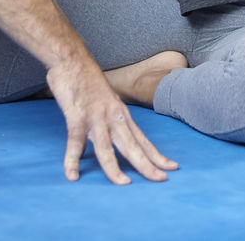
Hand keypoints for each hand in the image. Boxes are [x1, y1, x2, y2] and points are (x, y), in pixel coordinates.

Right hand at [46, 59, 177, 183]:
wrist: (73, 60)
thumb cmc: (89, 82)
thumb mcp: (108, 103)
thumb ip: (111, 122)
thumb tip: (114, 138)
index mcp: (122, 116)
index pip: (143, 140)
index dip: (157, 155)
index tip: (172, 167)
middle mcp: (114, 118)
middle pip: (132, 146)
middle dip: (147, 164)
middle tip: (160, 179)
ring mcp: (96, 118)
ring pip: (107, 148)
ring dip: (114, 168)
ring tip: (123, 183)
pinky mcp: (77, 117)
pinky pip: (75, 143)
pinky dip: (72, 160)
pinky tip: (72, 175)